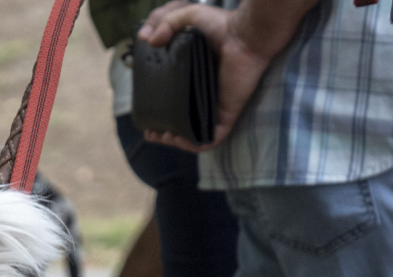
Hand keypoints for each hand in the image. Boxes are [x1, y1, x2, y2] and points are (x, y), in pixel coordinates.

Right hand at [136, 0, 316, 151]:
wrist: (247, 35)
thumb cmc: (222, 25)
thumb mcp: (187, 16)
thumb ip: (164, 22)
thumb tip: (145, 40)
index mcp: (197, 80)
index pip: (177, 101)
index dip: (160, 110)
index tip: (145, 113)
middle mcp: (206, 97)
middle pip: (183, 122)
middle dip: (164, 131)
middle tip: (150, 130)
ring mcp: (217, 109)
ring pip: (193, 134)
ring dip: (174, 141)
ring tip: (159, 136)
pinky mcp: (225, 116)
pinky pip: (208, 140)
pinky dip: (191, 145)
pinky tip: (176, 140)